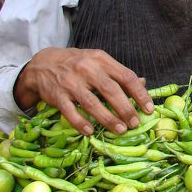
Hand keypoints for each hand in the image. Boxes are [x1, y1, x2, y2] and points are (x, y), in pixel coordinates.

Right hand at [15, 47, 153, 134]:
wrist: (43, 64)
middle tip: (135, 123)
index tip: (149, 109)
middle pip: (111, 90)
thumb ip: (119, 73)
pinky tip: (90, 131)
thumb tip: (143, 83)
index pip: (126, 76)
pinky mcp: (57, 96)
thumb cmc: (77, 64)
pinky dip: (81, 123)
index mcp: (101, 59)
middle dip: (126, 109)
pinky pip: (70, 112)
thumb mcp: (98, 61)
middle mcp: (86, 69)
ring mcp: (70, 82)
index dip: (140, 94)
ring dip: (108, 119)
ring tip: (120, 130)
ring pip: (92, 103)